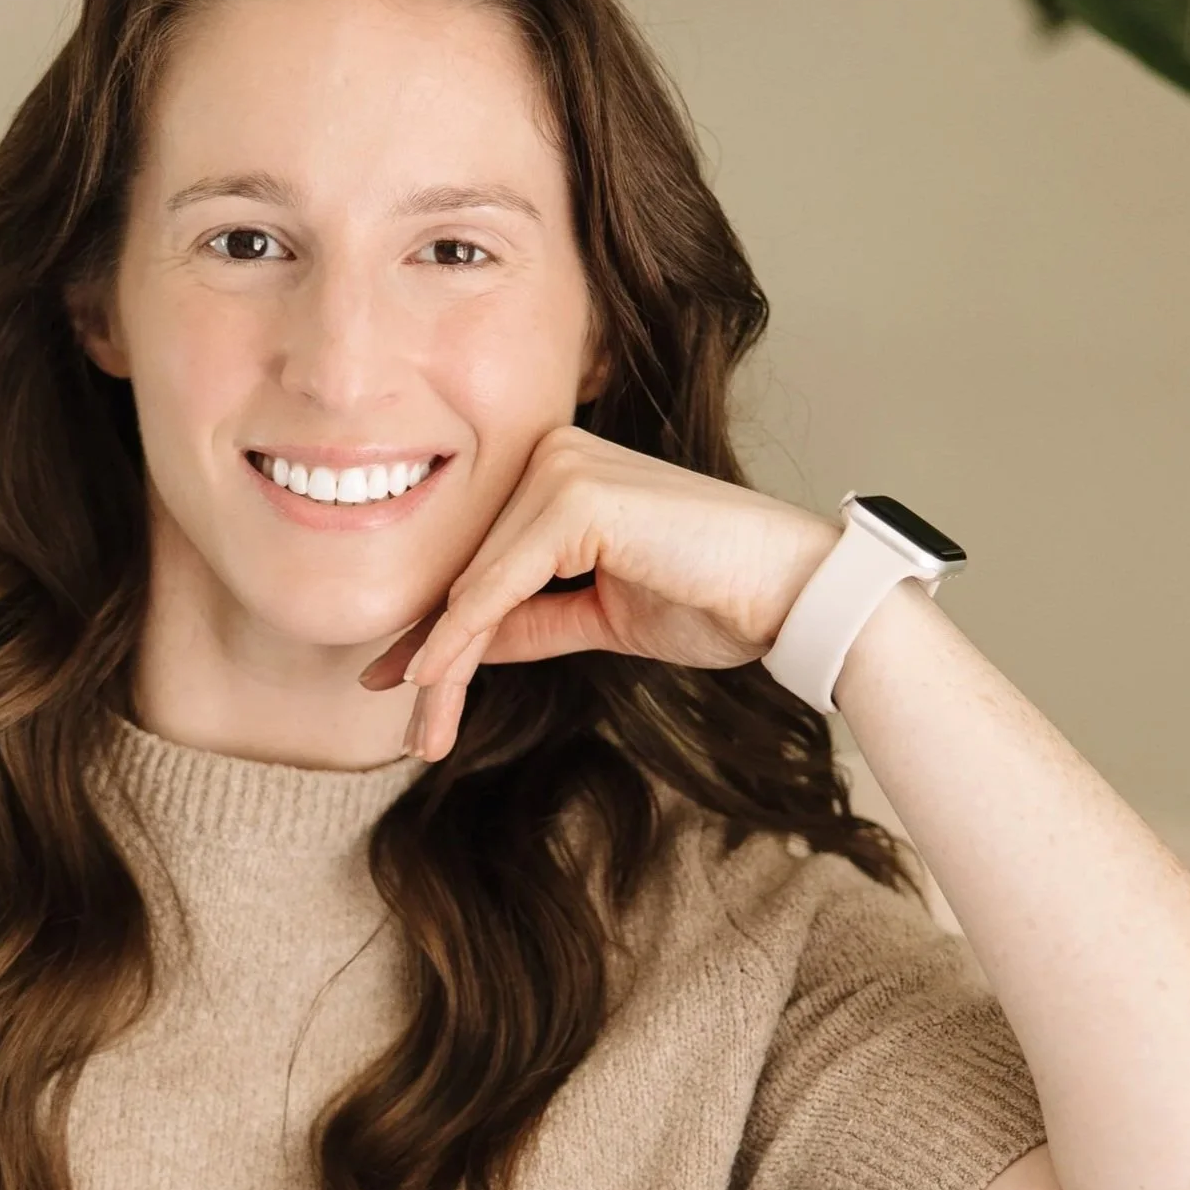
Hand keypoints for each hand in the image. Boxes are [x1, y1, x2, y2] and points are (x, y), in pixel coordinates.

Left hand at [360, 423, 835, 761]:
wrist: (790, 593)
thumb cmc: (715, 599)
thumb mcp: (599, 618)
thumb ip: (529, 621)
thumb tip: (457, 647)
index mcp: (560, 471)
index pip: (484, 562)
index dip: (439, 630)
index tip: (399, 687)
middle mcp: (553, 455)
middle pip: (470, 573)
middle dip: (436, 660)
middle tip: (412, 734)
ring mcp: (562, 467)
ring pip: (475, 584)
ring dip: (443, 665)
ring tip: (423, 732)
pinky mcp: (574, 495)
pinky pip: (499, 584)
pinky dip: (463, 638)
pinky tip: (434, 683)